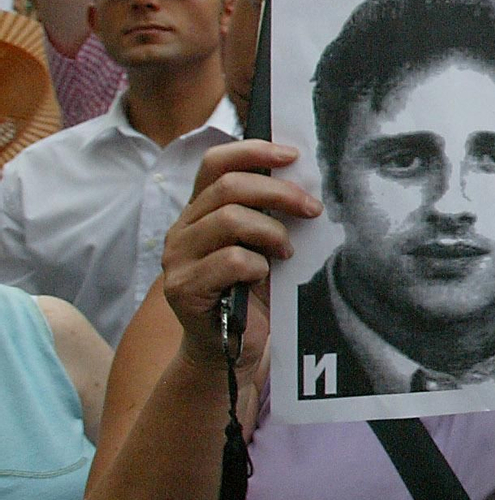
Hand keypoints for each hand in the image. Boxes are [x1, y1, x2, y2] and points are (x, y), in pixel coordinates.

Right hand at [160, 141, 321, 375]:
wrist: (229, 349)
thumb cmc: (252, 292)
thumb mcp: (263, 244)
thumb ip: (268, 213)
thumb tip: (306, 179)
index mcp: (199, 211)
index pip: (216, 163)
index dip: (254, 151)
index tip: (293, 155)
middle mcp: (182, 229)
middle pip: (229, 187)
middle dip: (279, 193)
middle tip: (313, 209)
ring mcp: (177, 258)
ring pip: (230, 220)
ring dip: (271, 233)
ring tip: (286, 253)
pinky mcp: (183, 288)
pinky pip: (230, 260)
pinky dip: (258, 265)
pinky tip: (264, 277)